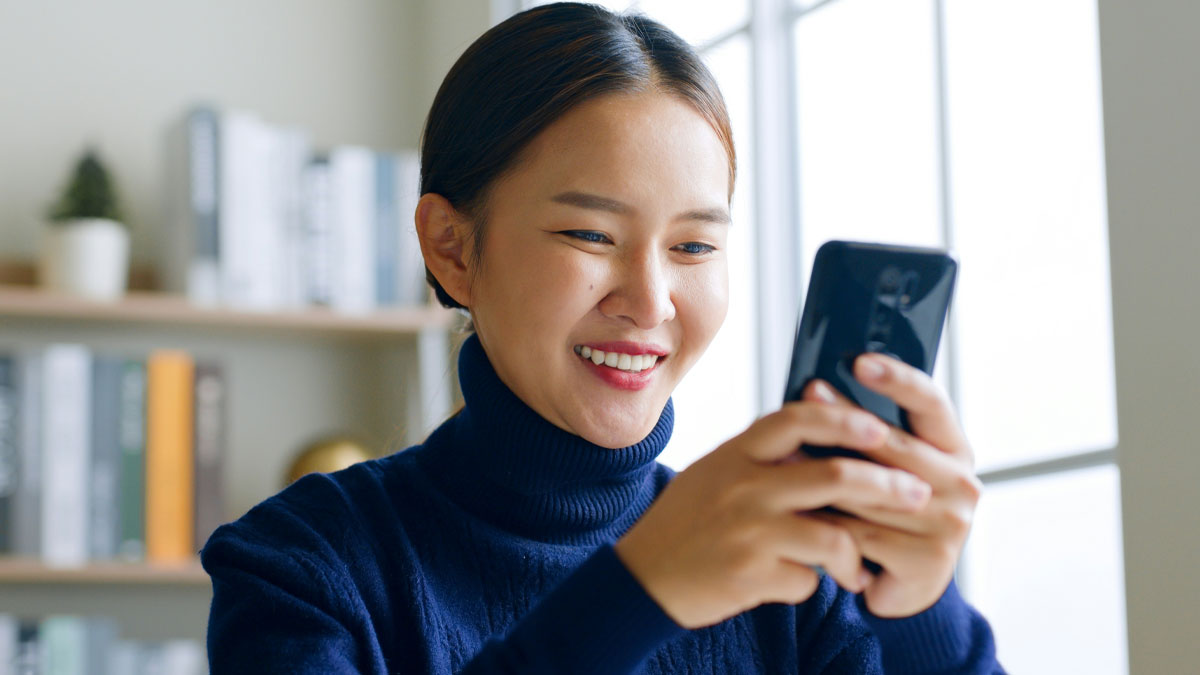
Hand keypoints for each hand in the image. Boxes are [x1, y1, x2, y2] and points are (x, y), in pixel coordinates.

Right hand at [613, 398, 933, 628]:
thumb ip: (761, 456)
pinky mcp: (750, 574)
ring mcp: (748, 531)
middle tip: (917, 493)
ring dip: (856, 553)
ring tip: (860, 565)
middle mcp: (743, 487)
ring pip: (832, 535)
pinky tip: (808, 586)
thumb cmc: (686, 521)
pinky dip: (815, 584)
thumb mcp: (715, 471)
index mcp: (736, 454)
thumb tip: (820, 433)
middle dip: (886, 485)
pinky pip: (807, 579)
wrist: (642, 576)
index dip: (843, 419)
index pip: (796, 420)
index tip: (878, 427)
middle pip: (833, 476)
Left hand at [802, 353, 981, 618]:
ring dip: (824, 475)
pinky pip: (860, 533)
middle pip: (893, 443)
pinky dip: (825, 524)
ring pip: (870, 490)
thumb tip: (818, 386)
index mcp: (954, 450)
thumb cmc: (882, 514)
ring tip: (785, 456)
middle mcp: (962, 483)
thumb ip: (867, 432)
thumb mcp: (883, 467)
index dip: (898, 379)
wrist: (895, 585)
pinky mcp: (929, 562)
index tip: (860, 361)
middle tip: (808, 393)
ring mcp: (950, 524)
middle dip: (844, 418)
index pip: (932, 403)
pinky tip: (798, 512)